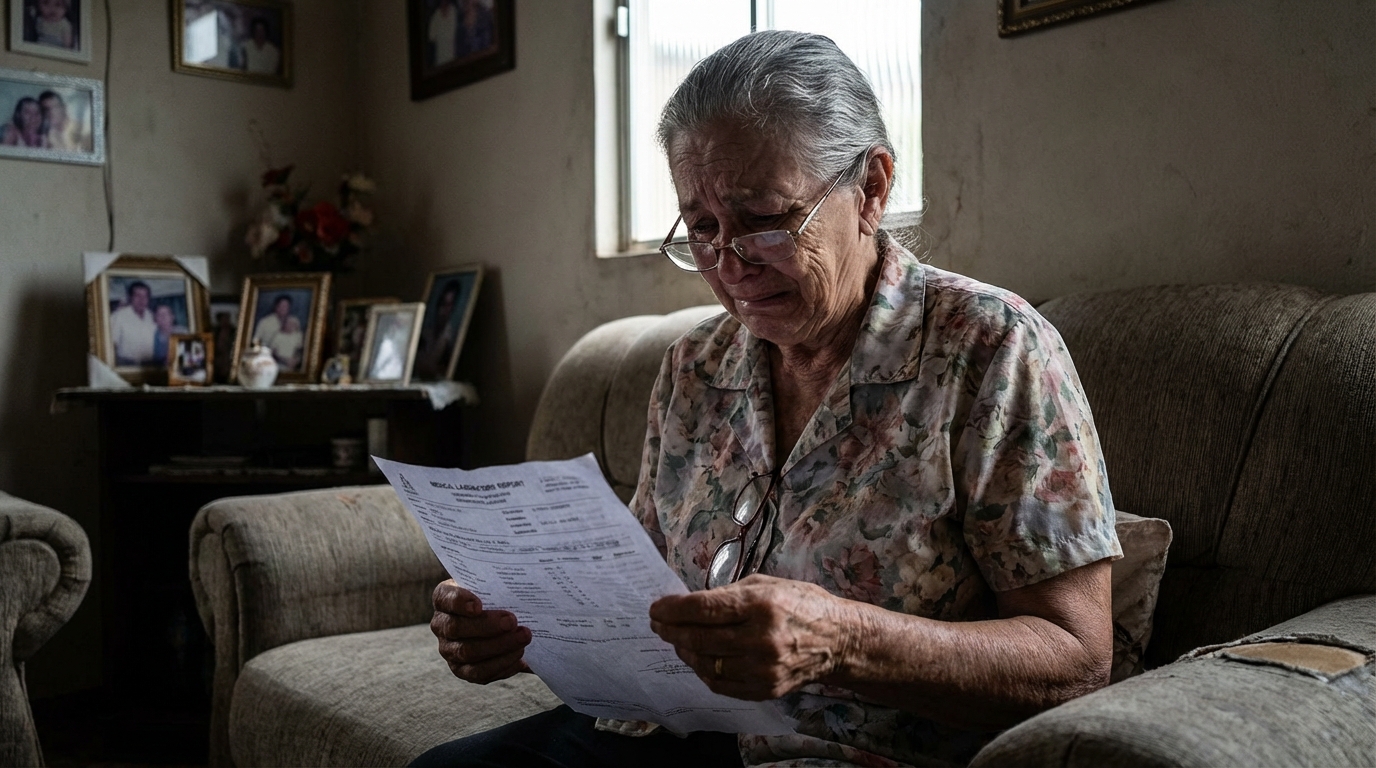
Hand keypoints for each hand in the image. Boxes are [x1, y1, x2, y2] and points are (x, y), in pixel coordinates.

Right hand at [430, 579, 532, 683]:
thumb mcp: (493, 584)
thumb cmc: (495, 596)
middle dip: (487, 626)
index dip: (459, 602)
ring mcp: (449, 650)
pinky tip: (519, 657)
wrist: (498, 619)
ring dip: (499, 646)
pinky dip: (501, 665)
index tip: (479, 605)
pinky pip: (479, 672)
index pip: (445, 598)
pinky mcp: (461, 670)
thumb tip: (524, 581)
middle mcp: (441, 625)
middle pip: (457, 628)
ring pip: (468, 652)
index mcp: (444, 598)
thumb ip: (499, 582)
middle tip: (512, 622)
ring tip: (523, 638)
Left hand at [648, 574, 858, 699]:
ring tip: (677, 640)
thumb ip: (728, 595)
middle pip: (699, 639)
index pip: (702, 609)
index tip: (656, 609)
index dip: (672, 610)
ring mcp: (762, 668)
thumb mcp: (766, 584)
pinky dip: (703, 671)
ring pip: (705, 664)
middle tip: (658, 624)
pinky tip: (697, 658)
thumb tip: (690, 605)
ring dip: (684, 651)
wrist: (838, 640)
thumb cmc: (801, 604)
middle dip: (671, 631)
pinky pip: (720, 683)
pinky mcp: (764, 689)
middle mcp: (760, 638)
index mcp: (760, 605)